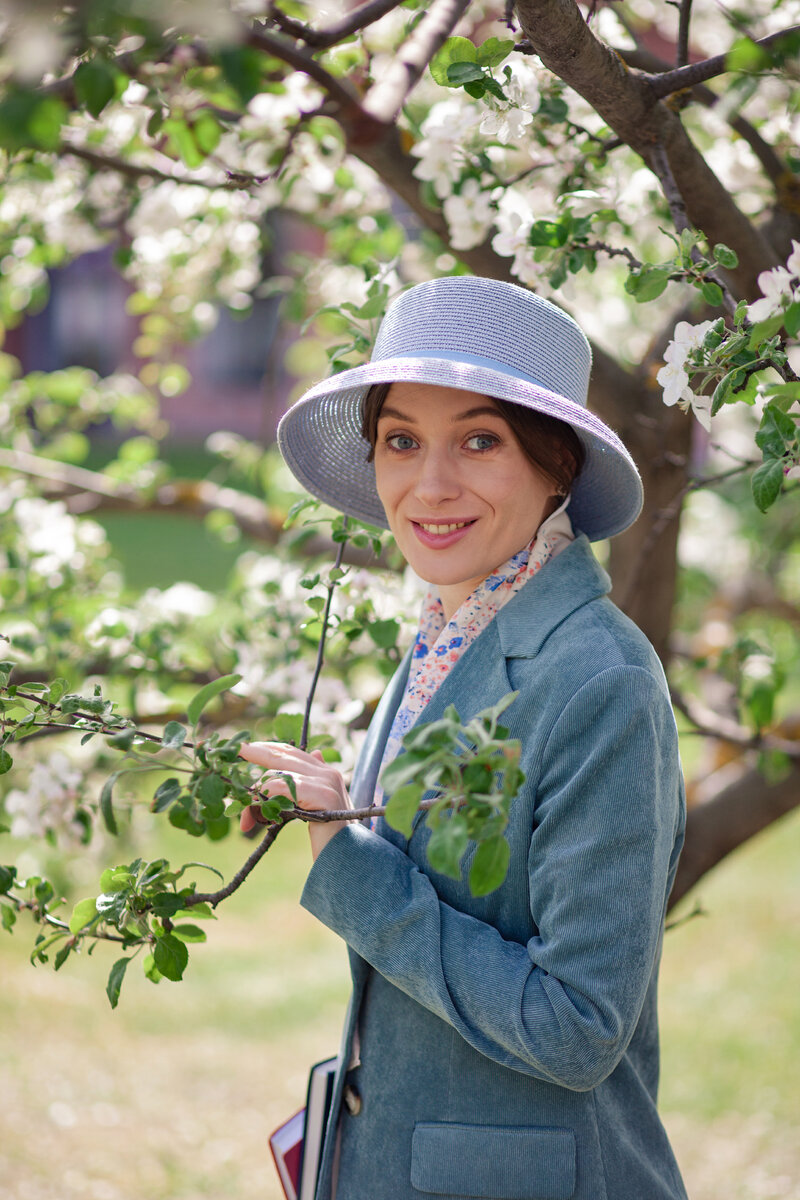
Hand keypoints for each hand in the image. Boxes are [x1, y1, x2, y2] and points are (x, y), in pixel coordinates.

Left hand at [238, 742, 353, 859]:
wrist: (347, 863)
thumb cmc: (329, 842)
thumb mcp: (314, 812)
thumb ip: (309, 787)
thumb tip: (317, 753)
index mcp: (326, 774)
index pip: (291, 752)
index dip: (266, 748)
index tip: (244, 748)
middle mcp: (328, 773)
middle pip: (283, 755)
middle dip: (255, 753)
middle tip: (236, 752)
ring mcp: (327, 782)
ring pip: (277, 775)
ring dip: (255, 796)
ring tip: (247, 819)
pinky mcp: (323, 795)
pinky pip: (282, 788)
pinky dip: (264, 800)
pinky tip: (258, 818)